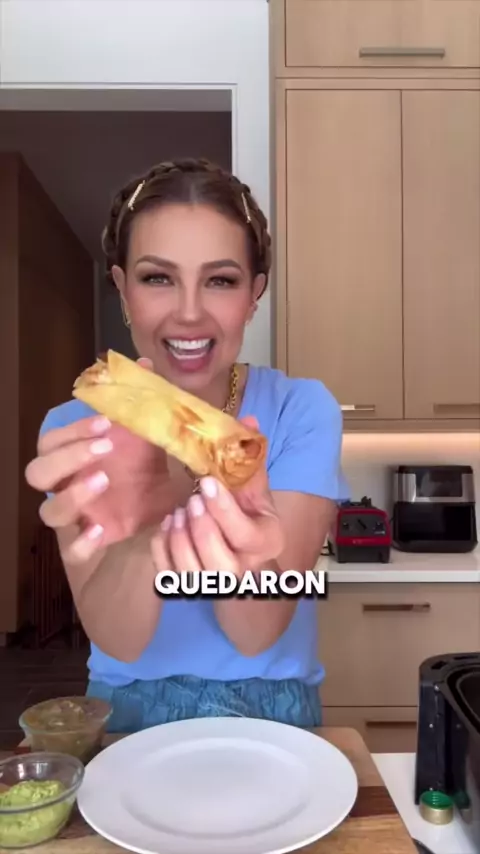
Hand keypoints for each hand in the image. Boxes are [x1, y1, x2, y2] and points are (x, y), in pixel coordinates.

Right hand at [25, 358, 170, 561]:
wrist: (168, 508)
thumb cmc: (147, 467)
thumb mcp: (149, 435)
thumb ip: (142, 401)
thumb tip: (142, 364)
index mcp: (74, 456)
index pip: (52, 440)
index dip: (71, 431)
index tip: (105, 423)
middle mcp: (67, 485)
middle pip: (37, 472)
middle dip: (66, 457)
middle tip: (104, 447)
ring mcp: (76, 517)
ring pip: (48, 512)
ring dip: (72, 495)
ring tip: (104, 480)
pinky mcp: (90, 545)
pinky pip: (71, 550)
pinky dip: (82, 542)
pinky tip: (101, 531)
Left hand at [151, 417, 284, 576]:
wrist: (240, 550)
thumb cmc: (247, 512)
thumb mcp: (254, 487)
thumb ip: (249, 457)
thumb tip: (246, 420)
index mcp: (267, 542)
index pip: (245, 535)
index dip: (224, 510)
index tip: (207, 483)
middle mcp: (243, 570)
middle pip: (221, 564)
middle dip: (203, 530)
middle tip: (190, 501)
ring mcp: (213, 582)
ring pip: (192, 573)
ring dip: (180, 540)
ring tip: (177, 513)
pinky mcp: (187, 585)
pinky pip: (168, 575)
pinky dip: (163, 550)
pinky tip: (167, 526)